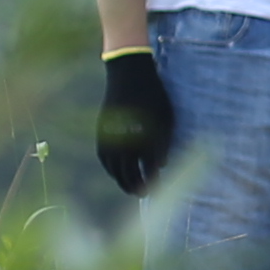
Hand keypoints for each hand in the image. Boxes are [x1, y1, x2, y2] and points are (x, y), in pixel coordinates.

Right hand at [95, 49, 177, 197]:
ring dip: (122, 181)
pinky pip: (104, 158)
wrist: (128, 74)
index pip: (150, 169)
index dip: (154, 181)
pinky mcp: (102, 132)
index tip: (158, 189)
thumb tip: (162, 166)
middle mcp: (126, 141)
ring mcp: (111, 137)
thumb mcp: (167, 118)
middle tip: (144, 195)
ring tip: (131, 189)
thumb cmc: (154, 96)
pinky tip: (117, 173)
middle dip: (137, 186)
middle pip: (130, 174)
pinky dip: (111, 169)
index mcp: (146, 138)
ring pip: (115, 169)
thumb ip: (165, 144)